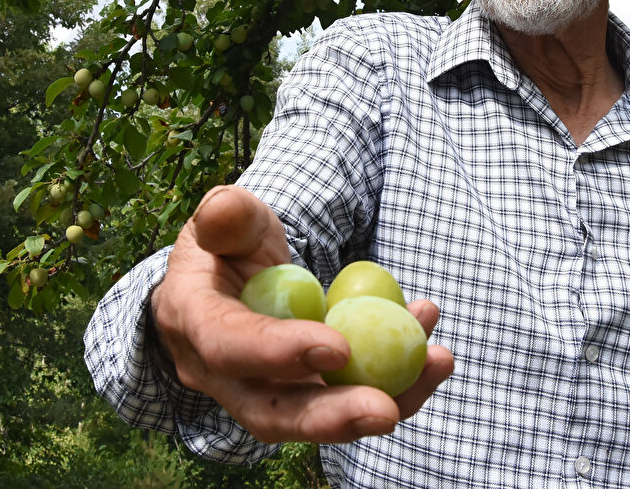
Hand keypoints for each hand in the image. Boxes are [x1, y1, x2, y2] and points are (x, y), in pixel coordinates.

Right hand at [149, 184, 453, 443]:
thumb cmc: (228, 242)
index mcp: (191, 321)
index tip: (336, 346)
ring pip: (319, 415)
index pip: (228, 346)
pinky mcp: (305, 395)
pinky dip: (397, 378)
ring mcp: (265, 392)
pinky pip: (351, 395)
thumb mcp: (226, 216)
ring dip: (385, 398)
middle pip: (271, 412)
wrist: (237, 276)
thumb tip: (223, 212)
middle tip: (387, 409)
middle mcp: (221, 374)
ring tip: (438, 362)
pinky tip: (435, 348)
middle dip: (330, 416)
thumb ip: (227, 213)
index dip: (276, 351)